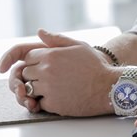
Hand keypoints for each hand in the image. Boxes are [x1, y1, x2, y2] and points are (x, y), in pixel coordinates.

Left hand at [0, 28, 114, 115]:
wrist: (110, 88)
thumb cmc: (96, 66)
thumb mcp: (79, 46)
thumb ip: (57, 39)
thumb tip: (40, 32)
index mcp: (51, 55)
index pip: (28, 57)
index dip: (37, 61)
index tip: (49, 65)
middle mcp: (46, 71)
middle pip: (26, 73)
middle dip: (36, 74)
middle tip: (53, 77)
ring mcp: (48, 88)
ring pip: (30, 88)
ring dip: (40, 88)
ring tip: (57, 87)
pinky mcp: (53, 104)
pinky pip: (39, 102)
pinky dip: (47, 101)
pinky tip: (61, 97)